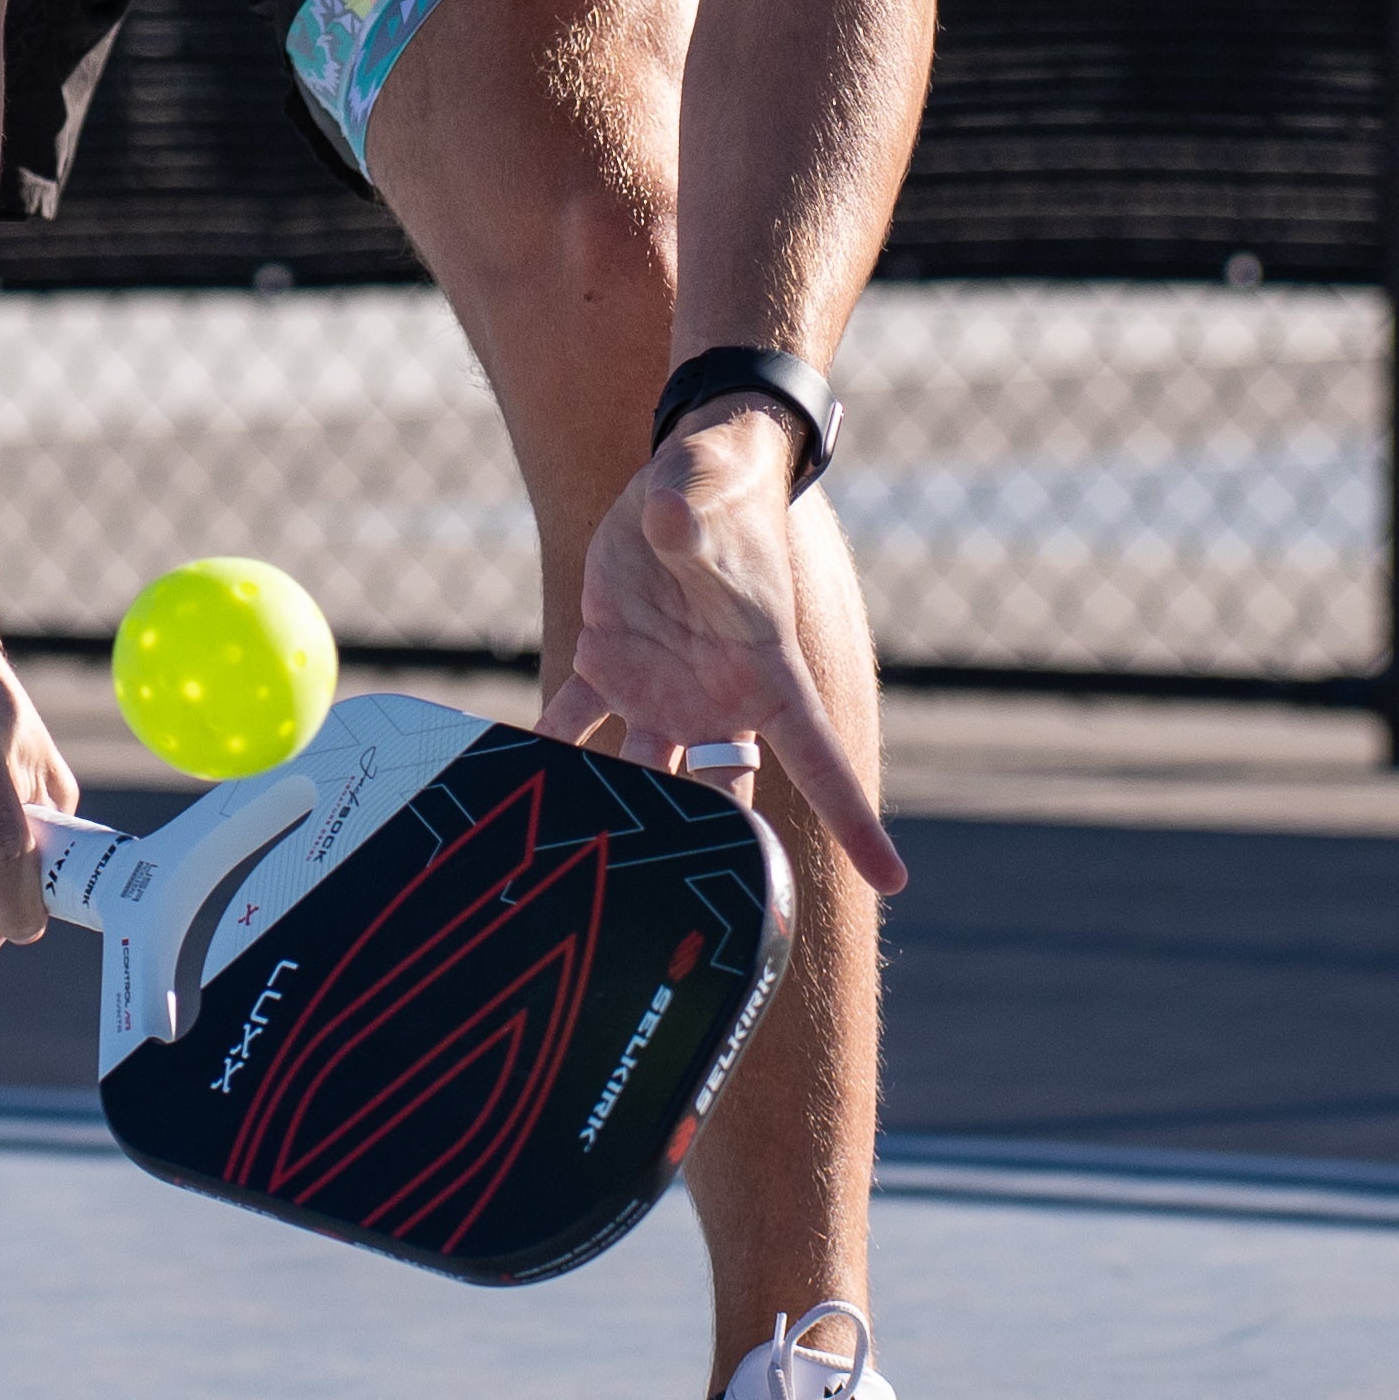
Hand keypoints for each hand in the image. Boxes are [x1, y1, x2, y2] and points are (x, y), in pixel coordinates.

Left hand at [538, 403, 911, 895]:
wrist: (681, 482)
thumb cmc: (719, 492)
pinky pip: (573, 719)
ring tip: (589, 874)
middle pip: (723, 792)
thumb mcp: (706, 502)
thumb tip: (666, 515)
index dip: (853, 817)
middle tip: (693, 917)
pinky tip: (508, 780)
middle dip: (714, 850)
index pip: (819, 756)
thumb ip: (687, 520)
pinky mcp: (607, 665)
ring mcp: (661, 691)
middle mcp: (718, 699)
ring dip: (618, 814)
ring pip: (644, 773)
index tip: (890, 878)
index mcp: (765, 672)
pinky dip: (543, 747)